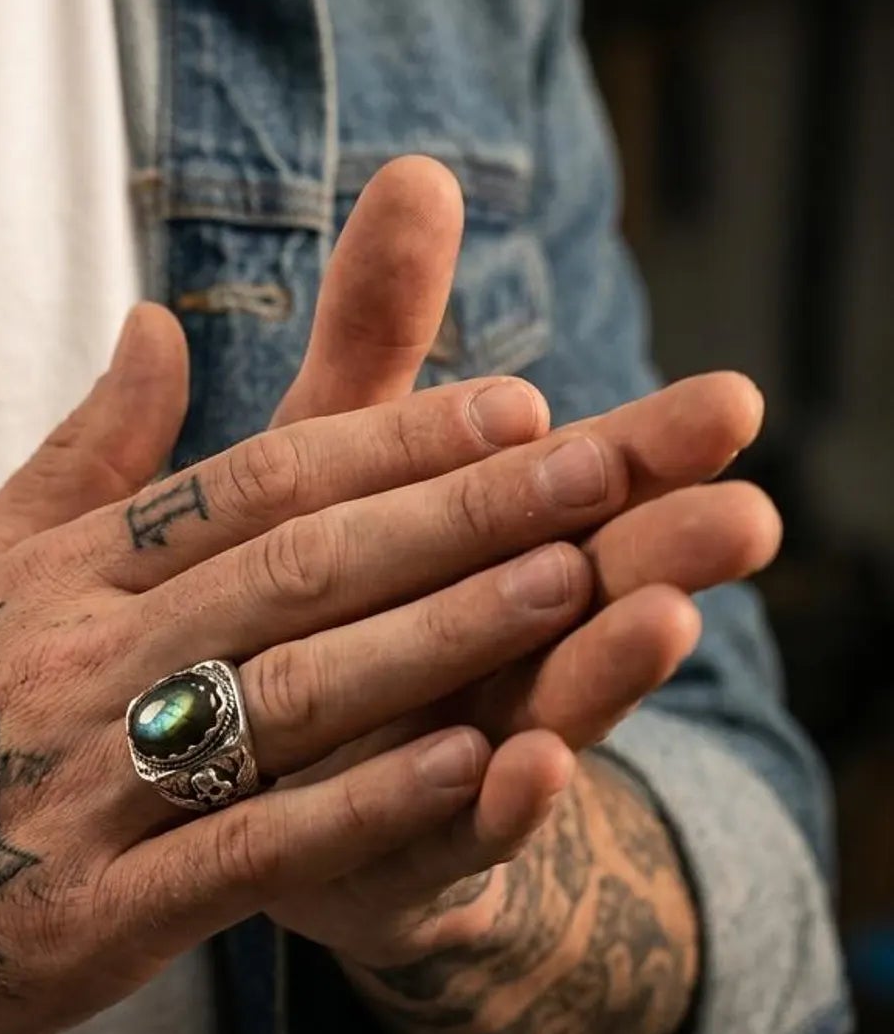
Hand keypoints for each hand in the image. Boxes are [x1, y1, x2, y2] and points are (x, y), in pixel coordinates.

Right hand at [0, 307, 750, 1033]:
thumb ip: (78, 457)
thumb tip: (163, 324)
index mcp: (60, 580)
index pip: (248, 487)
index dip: (389, 444)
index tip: (515, 409)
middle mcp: (78, 667)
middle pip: (293, 572)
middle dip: (455, 516)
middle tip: (597, 468)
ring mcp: (82, 795)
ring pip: (286, 698)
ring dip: (435, 638)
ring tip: (569, 586)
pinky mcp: (85, 919)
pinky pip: (243, 849)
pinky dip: (359, 805)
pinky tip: (466, 767)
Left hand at [258, 157, 775, 968]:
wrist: (290, 824)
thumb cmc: (317, 625)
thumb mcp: (323, 478)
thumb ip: (374, 350)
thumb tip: (416, 175)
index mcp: (470, 564)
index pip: (561, 496)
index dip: (634, 453)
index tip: (727, 403)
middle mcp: (480, 663)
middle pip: (573, 599)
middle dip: (652, 551)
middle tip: (743, 511)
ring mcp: (448, 768)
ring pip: (535, 714)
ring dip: (600, 672)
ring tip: (658, 618)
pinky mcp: (397, 859)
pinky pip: (443, 835)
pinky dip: (487, 802)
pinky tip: (525, 765)